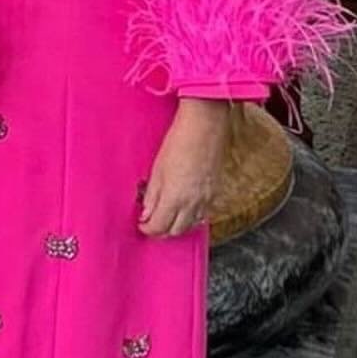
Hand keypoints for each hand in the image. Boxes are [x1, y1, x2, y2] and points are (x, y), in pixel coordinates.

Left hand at [138, 99, 228, 237]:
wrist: (205, 126)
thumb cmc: (179, 142)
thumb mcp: (157, 170)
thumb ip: (152, 195)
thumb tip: (146, 213)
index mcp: (175, 198)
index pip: (159, 227)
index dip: (147, 228)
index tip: (141, 223)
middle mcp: (193, 203)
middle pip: (175, 231)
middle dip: (161, 230)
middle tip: (151, 222)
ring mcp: (207, 199)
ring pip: (191, 225)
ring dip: (177, 226)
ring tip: (166, 216)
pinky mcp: (215, 192)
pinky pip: (203, 215)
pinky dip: (191, 218)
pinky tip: (184, 209)